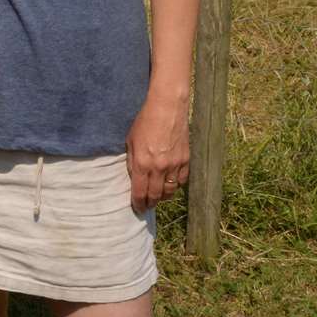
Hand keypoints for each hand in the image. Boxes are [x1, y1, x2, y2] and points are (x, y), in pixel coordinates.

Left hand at [125, 95, 189, 212]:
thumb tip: (134, 179)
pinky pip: (181, 181)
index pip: (140, 192)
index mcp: (143, 163)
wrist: (167, 108)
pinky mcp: (186, 160)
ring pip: (170, 191)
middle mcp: (159, 168)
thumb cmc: (145, 121)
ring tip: (158, 197)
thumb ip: (132, 162)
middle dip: (150, 203)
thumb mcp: (131, 141)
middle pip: (156, 195)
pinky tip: (170, 185)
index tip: (137, 208)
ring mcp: (174, 165)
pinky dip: (175, 186)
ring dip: (163, 197)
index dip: (138, 203)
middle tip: (147, 206)